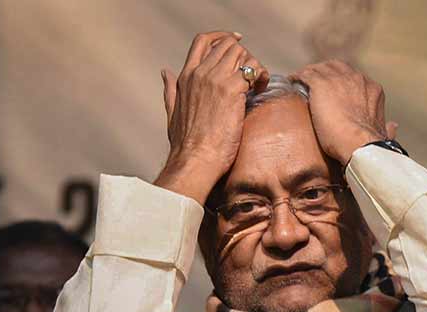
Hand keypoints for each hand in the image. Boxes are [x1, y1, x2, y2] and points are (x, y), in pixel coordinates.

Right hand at [154, 31, 268, 202]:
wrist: (195, 159)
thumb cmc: (185, 145)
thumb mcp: (172, 113)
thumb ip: (170, 90)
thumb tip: (165, 73)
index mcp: (186, 77)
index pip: (203, 41)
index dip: (223, 37)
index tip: (238, 42)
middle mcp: (200, 73)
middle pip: (229, 45)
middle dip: (244, 56)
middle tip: (251, 75)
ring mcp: (216, 80)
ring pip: (242, 54)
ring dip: (255, 66)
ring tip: (257, 84)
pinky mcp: (232, 91)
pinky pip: (253, 70)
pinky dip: (261, 77)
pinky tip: (261, 90)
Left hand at [290, 60, 396, 165]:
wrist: (359, 145)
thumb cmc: (369, 144)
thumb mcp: (382, 133)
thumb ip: (387, 128)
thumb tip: (394, 126)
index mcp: (372, 89)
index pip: (353, 78)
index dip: (341, 82)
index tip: (332, 91)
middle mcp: (357, 79)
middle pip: (336, 67)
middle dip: (324, 73)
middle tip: (312, 84)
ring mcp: (339, 79)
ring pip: (320, 69)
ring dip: (309, 74)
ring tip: (299, 82)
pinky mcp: (321, 84)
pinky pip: (306, 75)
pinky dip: (298, 77)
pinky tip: (291, 82)